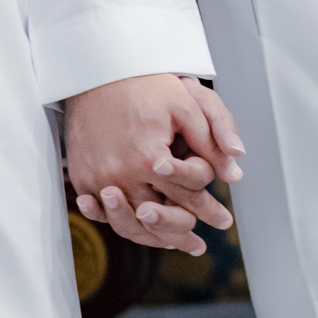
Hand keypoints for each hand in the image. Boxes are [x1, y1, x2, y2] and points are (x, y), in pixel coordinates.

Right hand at [66, 73, 244, 255]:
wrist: (99, 72)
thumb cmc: (147, 85)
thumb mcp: (187, 105)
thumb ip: (212, 140)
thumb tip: (235, 172)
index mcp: (150, 158)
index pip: (188, 194)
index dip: (210, 209)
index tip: (224, 221)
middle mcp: (122, 174)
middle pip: (159, 217)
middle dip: (183, 233)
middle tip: (199, 246)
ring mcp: (98, 179)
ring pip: (129, 224)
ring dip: (153, 237)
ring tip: (174, 245)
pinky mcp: (82, 178)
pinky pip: (103, 214)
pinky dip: (122, 225)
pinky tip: (139, 228)